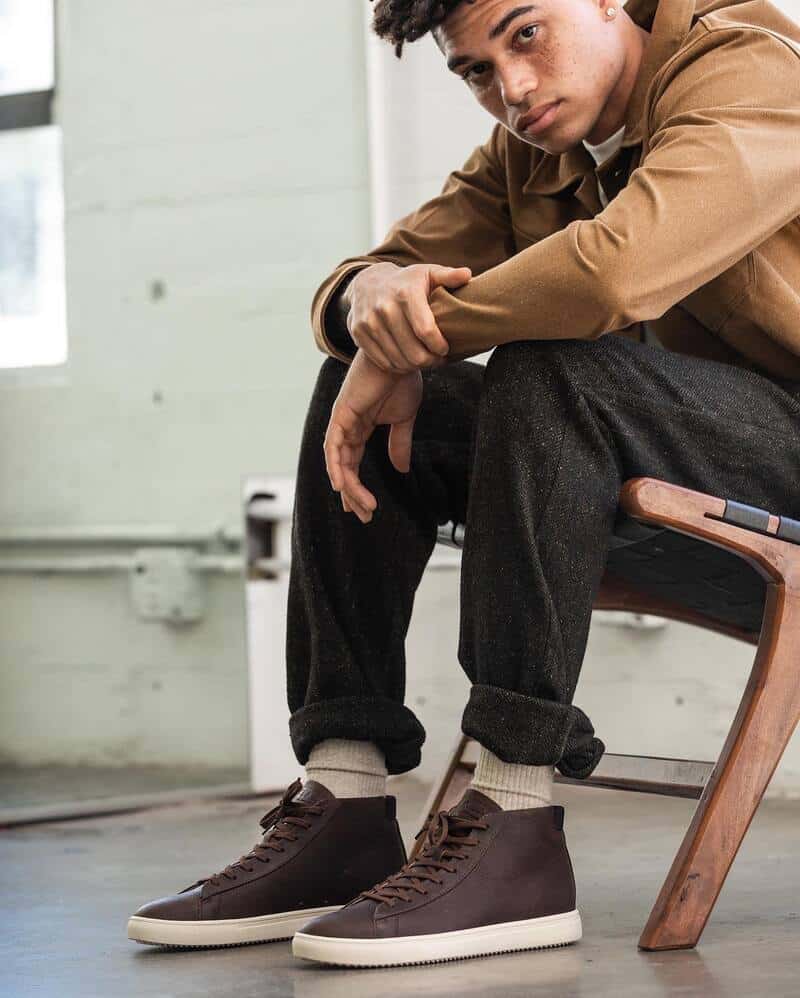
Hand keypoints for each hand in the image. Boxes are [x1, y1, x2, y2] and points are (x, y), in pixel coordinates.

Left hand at [323, 349, 422, 522]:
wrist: (402, 356)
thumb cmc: (402, 380)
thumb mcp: (403, 419)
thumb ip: (399, 444)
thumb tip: (402, 469)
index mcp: (360, 428)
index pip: (354, 465)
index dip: (358, 488)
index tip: (367, 510)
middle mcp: (347, 427)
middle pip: (344, 469)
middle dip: (353, 495)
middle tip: (364, 517)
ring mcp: (342, 421)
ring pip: (339, 464)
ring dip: (350, 488)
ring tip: (365, 508)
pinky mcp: (341, 414)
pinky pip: (334, 447)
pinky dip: (336, 467)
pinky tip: (343, 486)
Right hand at [345, 261, 471, 373]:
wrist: (367, 282)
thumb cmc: (406, 281)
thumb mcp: (427, 273)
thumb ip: (449, 276)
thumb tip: (467, 275)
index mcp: (405, 293)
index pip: (426, 331)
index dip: (439, 346)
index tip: (445, 349)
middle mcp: (384, 307)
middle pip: (414, 352)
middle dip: (430, 361)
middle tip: (437, 359)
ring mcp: (368, 321)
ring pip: (399, 360)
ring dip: (415, 366)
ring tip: (424, 360)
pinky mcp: (358, 333)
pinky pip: (383, 361)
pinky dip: (397, 366)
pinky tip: (407, 360)